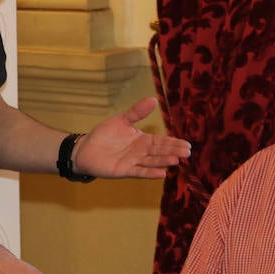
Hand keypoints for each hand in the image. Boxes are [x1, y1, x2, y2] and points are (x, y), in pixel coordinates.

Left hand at [73, 97, 191, 178]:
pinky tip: (161, 174)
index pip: (161, 141)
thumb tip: (154, 99)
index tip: (187, 144)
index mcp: (142, 139)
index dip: (174, 142)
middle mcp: (140, 152)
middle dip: (173, 151)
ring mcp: (133, 162)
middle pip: (160, 151)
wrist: (86, 148)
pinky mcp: (124, 171)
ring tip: (176, 160)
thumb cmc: (105, 134)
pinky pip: (139, 172)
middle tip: (187, 153)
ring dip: (164, 161)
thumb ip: (137, 111)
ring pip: (152, 161)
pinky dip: (150, 173)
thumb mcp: (122, 119)